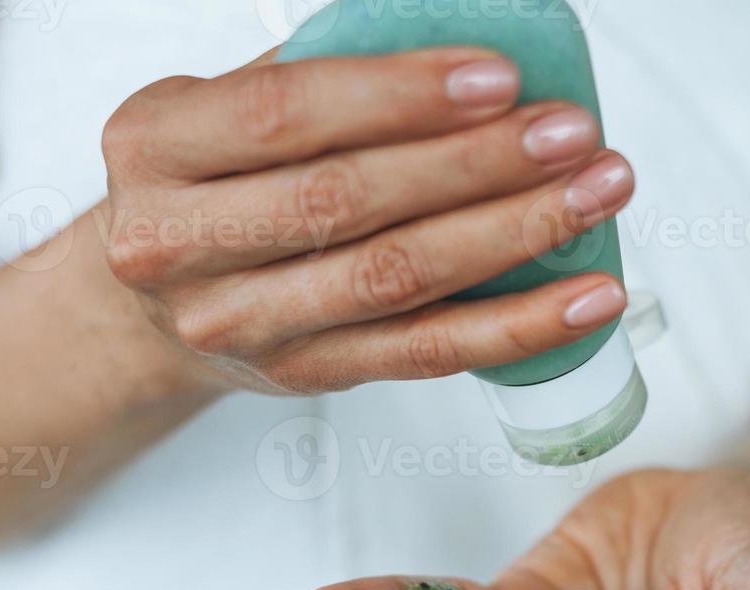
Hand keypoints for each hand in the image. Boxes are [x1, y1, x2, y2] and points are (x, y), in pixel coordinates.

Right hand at [100, 46, 632, 394]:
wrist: (153, 309)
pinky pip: (429, 351)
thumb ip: (316, 82)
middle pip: (351, 200)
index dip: (400, 95)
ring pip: (398, 279)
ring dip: (513, 235)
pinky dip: (519, 326)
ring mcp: (245, 324)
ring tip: (596, 195)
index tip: (500, 77)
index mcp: (155, 147)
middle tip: (570, 134)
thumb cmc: (211, 186)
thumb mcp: (219, 115)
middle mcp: (181, 244)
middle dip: (477, 163)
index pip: (286, 115)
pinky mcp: (310, 374)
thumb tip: (466, 56)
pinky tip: (587, 297)